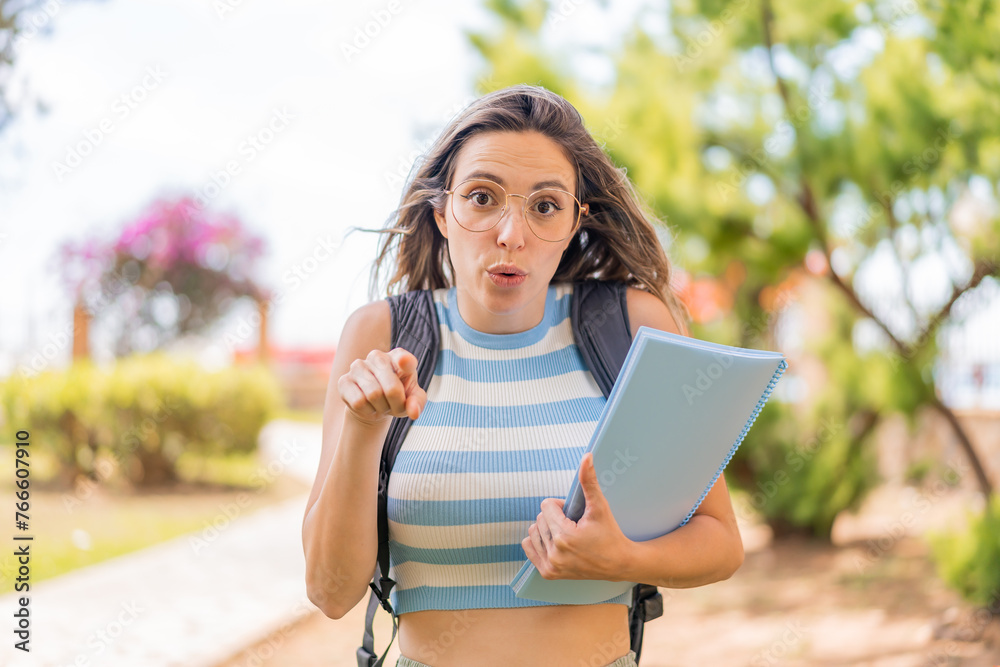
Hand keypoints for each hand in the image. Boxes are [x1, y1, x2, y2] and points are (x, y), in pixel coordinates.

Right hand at [337, 347, 426, 425]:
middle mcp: (377, 357)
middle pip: (391, 388)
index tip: (405, 362)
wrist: (374, 405)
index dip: (405, 361)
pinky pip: (358, 402)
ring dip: (381, 407)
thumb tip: (414, 412)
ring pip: (374, 395)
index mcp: (398, 357)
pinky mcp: (344, 381)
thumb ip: (417, 403)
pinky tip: (368, 405)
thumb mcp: (413, 400)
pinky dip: (367, 410)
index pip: (403, 358)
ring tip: (381, 404)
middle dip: (397, 404)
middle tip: (395, 405)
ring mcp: (358, 366)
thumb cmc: (398, 397)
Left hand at [521, 452, 631, 580]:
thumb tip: (586, 456)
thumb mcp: (600, 506)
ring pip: (533, 532)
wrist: (618, 563)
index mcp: (565, 536)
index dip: (560, 506)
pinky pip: (528, 547)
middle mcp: (555, 554)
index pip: (546, 506)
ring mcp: (551, 566)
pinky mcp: (549, 573)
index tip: (574, 514)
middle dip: (554, 518)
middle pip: (539, 519)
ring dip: (546, 529)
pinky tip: (555, 543)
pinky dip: (539, 541)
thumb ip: (589, 481)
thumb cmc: (610, 534)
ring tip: (565, 534)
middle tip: (573, 525)